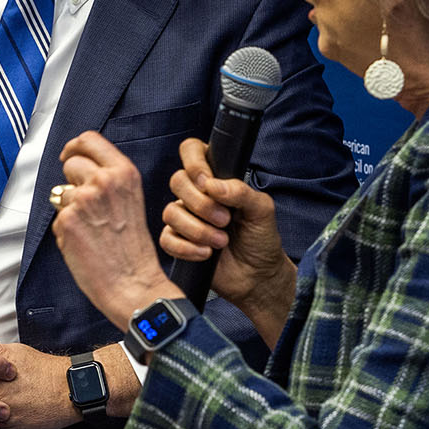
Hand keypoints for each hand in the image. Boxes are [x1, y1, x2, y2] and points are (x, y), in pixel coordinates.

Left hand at [52, 131, 180, 328]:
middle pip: (71, 163)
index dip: (74, 147)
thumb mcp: (131, 200)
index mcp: (124, 173)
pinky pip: (57, 218)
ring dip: (69, 208)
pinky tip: (84, 243)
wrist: (132, 283)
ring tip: (91, 229)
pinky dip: (66, 230)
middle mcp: (103, 181)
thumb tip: (81, 170)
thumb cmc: (133, 249)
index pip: (90, 140)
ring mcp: (83, 200)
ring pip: (62, 192)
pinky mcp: (66, 220)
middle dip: (72, 180)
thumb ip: (110, 180)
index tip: (69, 155)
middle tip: (84, 203)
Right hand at [163, 137, 294, 343]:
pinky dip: (186, 247)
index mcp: (215, 178)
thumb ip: (241, 192)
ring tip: (220, 242)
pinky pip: (166, 238)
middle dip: (201, 204)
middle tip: (225, 220)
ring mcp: (184, 218)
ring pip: (170, 211)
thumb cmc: (261, 239)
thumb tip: (212, 186)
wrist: (258, 277)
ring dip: (197, 229)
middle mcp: (196, 194)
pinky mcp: (177, 241)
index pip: (192, 151)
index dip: (194, 162)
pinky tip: (206, 254)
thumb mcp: (262, 210)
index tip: (207, 182)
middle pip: (177, 181)